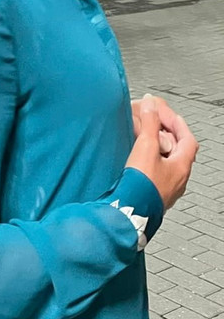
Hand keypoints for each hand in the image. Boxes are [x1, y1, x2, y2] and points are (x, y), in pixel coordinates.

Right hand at [126, 95, 198, 209]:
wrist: (129, 212)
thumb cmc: (142, 185)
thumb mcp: (146, 146)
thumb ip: (149, 123)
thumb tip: (151, 106)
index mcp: (182, 167)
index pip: (188, 139)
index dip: (177, 123)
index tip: (165, 114)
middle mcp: (178, 180)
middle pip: (179, 151)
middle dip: (167, 135)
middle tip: (154, 124)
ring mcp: (167, 189)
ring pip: (168, 163)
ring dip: (158, 149)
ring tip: (144, 140)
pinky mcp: (154, 195)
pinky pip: (157, 174)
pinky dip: (151, 162)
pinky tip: (137, 161)